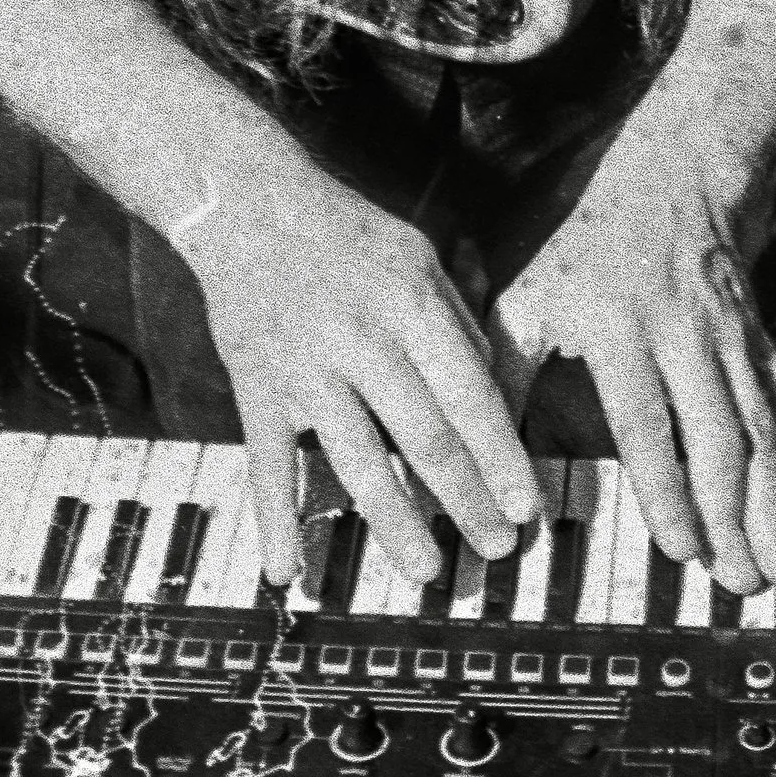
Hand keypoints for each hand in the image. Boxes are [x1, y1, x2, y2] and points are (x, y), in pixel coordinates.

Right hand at [177, 162, 542, 589]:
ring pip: (358, 462)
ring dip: (395, 524)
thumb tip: (493, 394)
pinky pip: (268, 464)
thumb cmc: (349, 233)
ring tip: (428, 570)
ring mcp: (306, 370)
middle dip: (467, 501)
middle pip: (424, 438)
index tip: (527, 507)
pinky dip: (276, 520)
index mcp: (412, 307)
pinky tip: (288, 572)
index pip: (469, 396)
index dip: (502, 458)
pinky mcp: (257, 388)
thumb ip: (459, 323)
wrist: (247, 204)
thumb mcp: (421, 257)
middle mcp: (363, 342)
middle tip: (498, 550)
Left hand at [493, 136, 775, 594]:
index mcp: (622, 328)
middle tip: (738, 584)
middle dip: (733, 516)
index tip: (680, 549)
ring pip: (763, 433)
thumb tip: (473, 456)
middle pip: (719, 437)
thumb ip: (500, 373)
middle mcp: (688, 337)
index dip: (668, 487)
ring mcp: (735, 343)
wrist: (673, 174)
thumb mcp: (526, 295)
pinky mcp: (762, 347)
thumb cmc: (584, 246)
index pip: (649, 421)